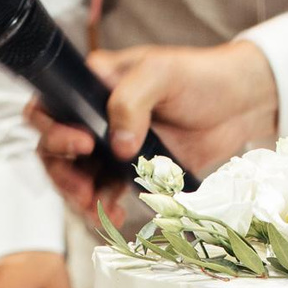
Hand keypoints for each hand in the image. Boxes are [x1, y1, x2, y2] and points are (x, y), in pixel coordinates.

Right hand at [27, 42, 276, 218]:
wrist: (238, 106)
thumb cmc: (200, 77)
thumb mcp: (161, 74)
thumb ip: (131, 101)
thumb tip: (117, 145)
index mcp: (93, 85)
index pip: (49, 107)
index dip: (53, 130)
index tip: (81, 144)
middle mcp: (94, 116)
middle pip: (54, 150)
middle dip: (62, 174)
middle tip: (84, 189)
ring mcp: (110, 146)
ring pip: (75, 177)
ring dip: (80, 198)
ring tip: (99, 209)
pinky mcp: (130, 171)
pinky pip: (104, 193)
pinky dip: (104, 207)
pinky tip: (115, 213)